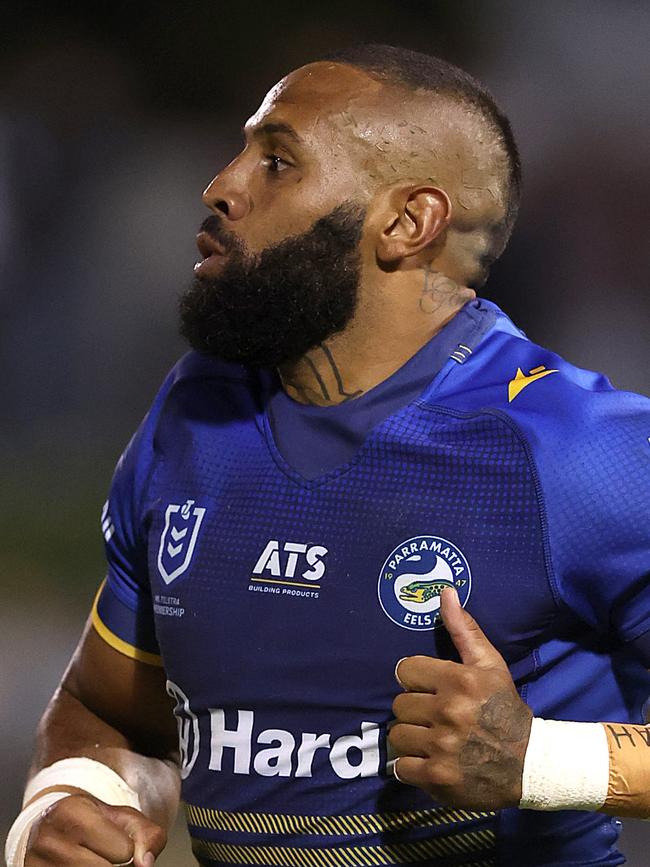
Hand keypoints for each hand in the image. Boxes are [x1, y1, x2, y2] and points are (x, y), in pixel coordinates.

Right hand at [25, 793, 165, 866]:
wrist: (52, 830)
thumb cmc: (91, 823)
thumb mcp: (123, 818)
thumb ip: (147, 835)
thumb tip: (145, 863)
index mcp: (71, 812)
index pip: (123, 851)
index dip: (126, 849)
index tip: (112, 839)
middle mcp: (48, 840)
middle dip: (113, 866)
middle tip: (103, 853)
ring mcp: (38, 864)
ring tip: (93, 859)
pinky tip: (81, 866)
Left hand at [390, 587, 532, 809]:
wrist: (531, 764)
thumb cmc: (505, 708)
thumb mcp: (490, 665)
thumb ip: (463, 629)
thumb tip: (445, 591)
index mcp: (459, 680)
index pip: (405, 670)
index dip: (416, 680)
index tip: (431, 690)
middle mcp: (449, 712)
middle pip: (399, 704)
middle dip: (414, 710)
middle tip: (434, 717)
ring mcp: (442, 747)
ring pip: (397, 735)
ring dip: (411, 739)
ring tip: (432, 739)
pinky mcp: (437, 778)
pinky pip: (400, 767)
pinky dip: (412, 767)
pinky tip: (432, 761)